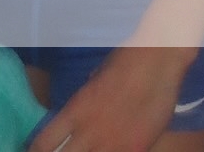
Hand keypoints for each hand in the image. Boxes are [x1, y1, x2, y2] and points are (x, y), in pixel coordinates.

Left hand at [33, 47, 192, 151]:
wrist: (159, 60)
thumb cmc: (126, 61)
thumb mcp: (95, 80)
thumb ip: (85, 101)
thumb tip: (81, 112)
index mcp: (75, 111)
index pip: (44, 143)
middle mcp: (89, 132)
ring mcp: (112, 145)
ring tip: (87, 151)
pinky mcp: (135, 151)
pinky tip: (112, 150)